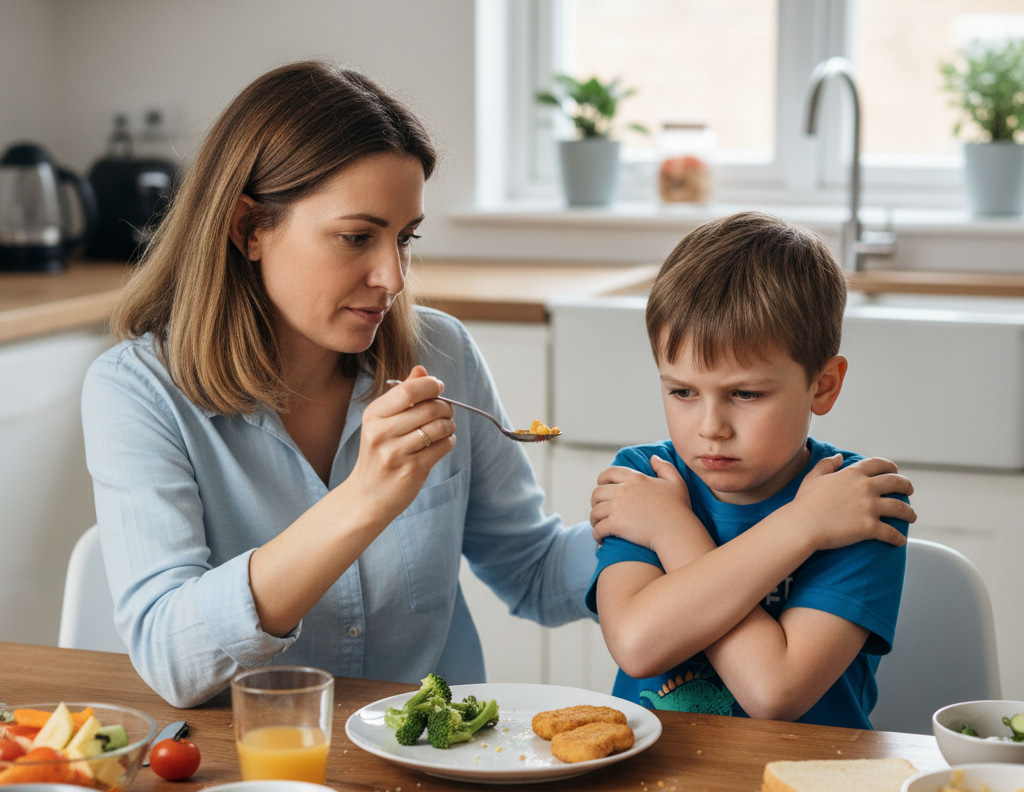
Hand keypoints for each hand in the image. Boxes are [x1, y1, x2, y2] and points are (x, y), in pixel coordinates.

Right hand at [343, 365, 455, 523]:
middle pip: (428, 408)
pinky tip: (443, 443)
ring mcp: (396, 453)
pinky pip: (442, 447)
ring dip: (449, 425)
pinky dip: (449, 441)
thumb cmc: (379, 453)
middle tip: (446, 412)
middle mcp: (381, 432)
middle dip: (445, 407)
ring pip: (438, 427)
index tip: (439, 388)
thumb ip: (402, 395)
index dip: (430, 385)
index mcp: (374, 415)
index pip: (408, 390)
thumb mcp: (383, 422)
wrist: (368, 495)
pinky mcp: (411, 470)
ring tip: (445, 428)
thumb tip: (421, 370)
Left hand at [590, 456, 696, 551]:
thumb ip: (664, 467)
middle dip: (595, 501)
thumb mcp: (675, 482)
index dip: (602, 480)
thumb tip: (653, 458)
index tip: (602, 487)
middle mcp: (623, 490)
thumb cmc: (678, 508)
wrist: (676, 530)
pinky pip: (598, 528)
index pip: (609, 473)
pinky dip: (597, 534)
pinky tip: (601, 539)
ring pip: (595, 511)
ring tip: (599, 525)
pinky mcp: (615, 524)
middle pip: (597, 493)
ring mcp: (617, 507)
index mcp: (634, 478)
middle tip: (599, 509)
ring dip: (594, 519)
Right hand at [788, 454, 914, 550]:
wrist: (802, 525)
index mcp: (852, 474)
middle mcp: (865, 488)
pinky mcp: (869, 527)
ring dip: (909, 512)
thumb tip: (839, 456)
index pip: (879, 464)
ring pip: (900, 508)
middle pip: (896, 483)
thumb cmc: (804, 502)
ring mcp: (869, 507)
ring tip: (911, 516)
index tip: (895, 470)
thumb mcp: (813, 477)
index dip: (890, 466)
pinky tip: (900, 541)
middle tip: (909, 491)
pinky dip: (898, 538)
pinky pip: (891, 533)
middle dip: (906, 486)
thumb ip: (827, 464)